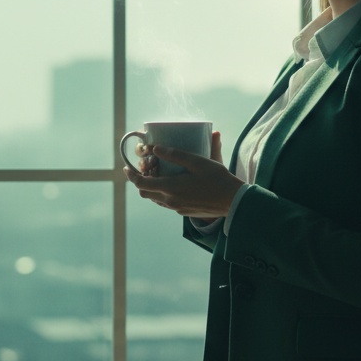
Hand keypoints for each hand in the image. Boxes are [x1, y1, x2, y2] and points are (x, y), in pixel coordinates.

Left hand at [125, 131, 240, 218]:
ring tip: (157, 175)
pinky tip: (173, 184)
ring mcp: (177, 208)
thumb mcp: (197, 162)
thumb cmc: (217, 179)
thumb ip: (175, 155)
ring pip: (156, 199)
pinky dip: (163, 193)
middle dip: (139, 182)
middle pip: (145, 193)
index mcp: (171, 188)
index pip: (141, 184)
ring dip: (152, 188)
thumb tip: (155, 148)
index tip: (127, 167)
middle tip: (142, 170)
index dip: (131, 176)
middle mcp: (171, 201)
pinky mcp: (184, 212)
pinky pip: (167, 203)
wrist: (233, 202)